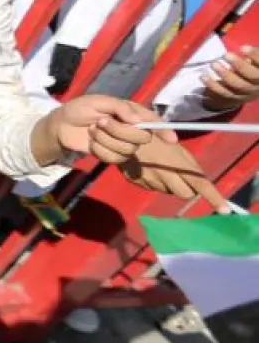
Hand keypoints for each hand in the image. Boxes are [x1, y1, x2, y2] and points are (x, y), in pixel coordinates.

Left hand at [47, 96, 177, 159]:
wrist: (61, 125)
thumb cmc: (80, 108)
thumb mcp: (98, 101)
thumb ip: (120, 107)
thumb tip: (138, 121)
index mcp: (131, 113)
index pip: (153, 122)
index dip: (163, 130)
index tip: (171, 140)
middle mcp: (130, 129)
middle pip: (141, 138)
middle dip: (121, 131)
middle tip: (102, 122)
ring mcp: (121, 144)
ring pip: (127, 149)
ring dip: (106, 139)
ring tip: (93, 130)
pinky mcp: (111, 155)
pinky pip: (114, 158)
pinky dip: (100, 149)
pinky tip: (92, 142)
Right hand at [112, 138, 227, 209]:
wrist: (116, 132)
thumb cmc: (149, 132)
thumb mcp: (173, 145)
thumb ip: (186, 162)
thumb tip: (198, 178)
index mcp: (177, 163)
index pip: (200, 184)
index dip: (214, 198)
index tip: (225, 210)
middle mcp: (165, 175)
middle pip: (185, 193)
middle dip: (187, 188)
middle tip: (182, 177)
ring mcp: (150, 180)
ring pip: (168, 191)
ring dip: (169, 183)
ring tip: (160, 167)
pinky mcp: (138, 182)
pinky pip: (152, 187)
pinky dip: (154, 181)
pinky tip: (146, 168)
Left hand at [200, 45, 258, 112]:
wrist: (248, 89)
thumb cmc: (252, 68)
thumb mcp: (255, 61)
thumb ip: (253, 55)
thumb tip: (245, 48)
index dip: (254, 55)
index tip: (242, 47)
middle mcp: (258, 84)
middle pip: (252, 76)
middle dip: (239, 65)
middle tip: (226, 55)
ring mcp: (246, 93)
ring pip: (237, 86)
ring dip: (225, 74)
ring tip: (214, 64)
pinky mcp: (234, 99)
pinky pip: (223, 93)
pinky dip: (212, 85)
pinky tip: (204, 76)